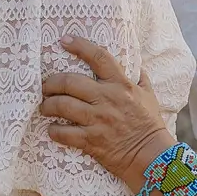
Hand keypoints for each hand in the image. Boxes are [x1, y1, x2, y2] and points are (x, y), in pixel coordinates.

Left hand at [40, 35, 168, 185]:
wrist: (151, 155)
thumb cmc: (150, 124)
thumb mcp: (149, 96)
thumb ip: (140, 79)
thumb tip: (136, 65)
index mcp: (121, 85)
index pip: (99, 57)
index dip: (80, 46)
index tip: (65, 40)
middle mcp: (107, 99)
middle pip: (70, 82)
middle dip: (52, 82)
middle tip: (46, 86)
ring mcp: (98, 120)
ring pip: (62, 106)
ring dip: (48, 105)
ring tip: (45, 107)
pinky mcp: (91, 140)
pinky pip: (64, 133)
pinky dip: (54, 131)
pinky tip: (52, 129)